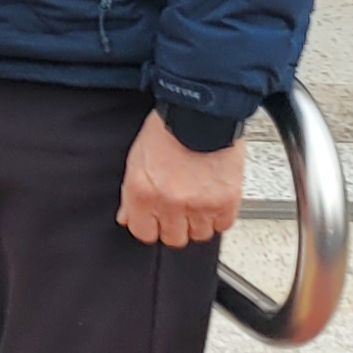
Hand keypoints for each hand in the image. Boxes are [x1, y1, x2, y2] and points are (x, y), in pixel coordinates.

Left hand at [120, 113, 247, 246]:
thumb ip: (130, 194)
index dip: (150, 226)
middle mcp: (170, 203)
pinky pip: (223, 225)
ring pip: (200, 235)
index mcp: (142, 193)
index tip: (156, 219)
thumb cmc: (167, 130)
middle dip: (175, 225)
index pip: (143, 233)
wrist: (200, 113)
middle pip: (173, 238)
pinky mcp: (226, 201)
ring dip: (199, 222)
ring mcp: (200, 205)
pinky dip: (220, 216)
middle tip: (179, 209)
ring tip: (198, 202)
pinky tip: (214, 201)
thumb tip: (127, 217)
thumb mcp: (137, 160)